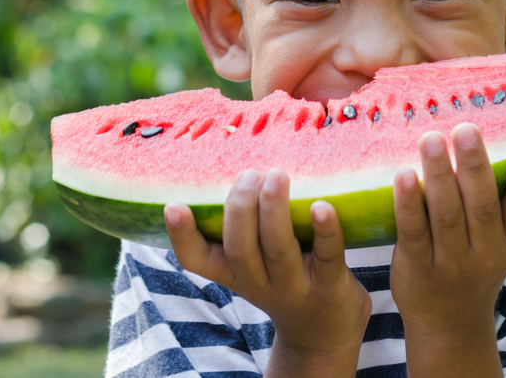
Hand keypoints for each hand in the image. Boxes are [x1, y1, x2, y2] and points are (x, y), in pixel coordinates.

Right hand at [165, 168, 371, 376]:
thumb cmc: (284, 283)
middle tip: (249, 174)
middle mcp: (259, 283)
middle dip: (240, 208)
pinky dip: (325, 230)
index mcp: (232, 273)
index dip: (181, 235)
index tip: (173, 205)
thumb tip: (235, 168)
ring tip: (275, 176)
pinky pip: (327, 256)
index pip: (196, 261)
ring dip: (274, 210)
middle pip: (239, 248)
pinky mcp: (331, 285)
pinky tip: (322, 206)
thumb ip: (242, 229)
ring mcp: (295, 287)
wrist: (325, 336)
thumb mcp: (253, 266)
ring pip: (278, 249)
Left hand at [390, 124, 505, 376]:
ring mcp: (449, 261)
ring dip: (438, 175)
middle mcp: (485, 253)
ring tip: (431, 139)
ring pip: (446, 215)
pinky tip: (402, 174)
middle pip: (481, 207)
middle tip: (466, 128)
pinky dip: (408, 203)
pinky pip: (413, 231)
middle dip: (475, 167)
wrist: (448, 322)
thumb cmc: (482, 264)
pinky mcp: (416, 265)